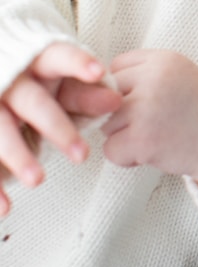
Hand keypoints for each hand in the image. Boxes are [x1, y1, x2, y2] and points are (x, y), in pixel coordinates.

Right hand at [0, 42, 121, 215]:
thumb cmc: (38, 83)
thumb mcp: (60, 84)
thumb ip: (88, 94)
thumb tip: (117, 101)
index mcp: (36, 62)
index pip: (58, 57)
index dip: (77, 63)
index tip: (99, 71)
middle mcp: (10, 82)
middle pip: (32, 103)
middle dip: (56, 128)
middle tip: (82, 156)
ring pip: (0, 130)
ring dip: (18, 156)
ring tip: (39, 181)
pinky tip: (5, 209)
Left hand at [103, 50, 197, 202]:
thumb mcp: (176, 77)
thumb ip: (140, 75)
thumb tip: (86, 94)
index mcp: (164, 60)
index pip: (116, 68)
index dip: (127, 88)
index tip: (151, 99)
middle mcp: (155, 79)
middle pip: (105, 96)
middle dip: (121, 113)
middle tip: (156, 120)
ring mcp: (148, 109)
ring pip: (105, 124)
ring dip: (125, 136)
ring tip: (158, 134)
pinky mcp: (143, 139)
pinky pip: (110, 149)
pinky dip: (128, 157)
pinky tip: (155, 151)